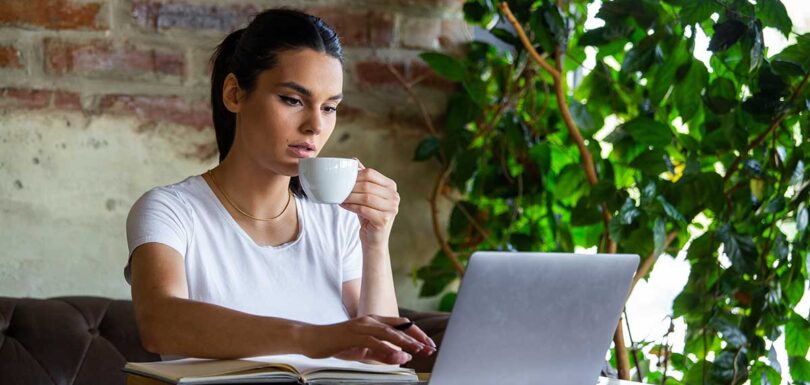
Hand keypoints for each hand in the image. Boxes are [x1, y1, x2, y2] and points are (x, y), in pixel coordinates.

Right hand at [301, 315, 436, 364]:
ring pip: (389, 332)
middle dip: (416, 338)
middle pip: (399, 326)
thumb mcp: (364, 351)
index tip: (428, 344)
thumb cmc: (338, 344)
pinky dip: (387, 348)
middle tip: (429, 348)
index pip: (401, 325)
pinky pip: (374, 341)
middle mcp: (370, 320)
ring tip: (418, 350)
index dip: (416, 334)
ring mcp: (361, 326)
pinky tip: (396, 355)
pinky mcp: (353, 334)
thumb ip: (382, 354)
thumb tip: (401, 358)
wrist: (313, 339)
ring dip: (406, 342)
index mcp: (374, 321)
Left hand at [340, 159, 399, 246]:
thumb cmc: (369, 215)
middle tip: (337, 189)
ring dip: (349, 196)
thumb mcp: (366, 194)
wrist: (373, 239)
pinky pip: (363, 209)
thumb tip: (353, 160)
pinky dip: (351, 206)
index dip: (355, 175)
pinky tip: (343, 205)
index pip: (371, 174)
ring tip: (339, 197)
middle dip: (350, 187)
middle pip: (367, 185)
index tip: (343, 180)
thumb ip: (363, 178)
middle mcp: (395, 196)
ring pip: (365, 197)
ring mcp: (392, 209)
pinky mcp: (384, 220)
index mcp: (391, 186)